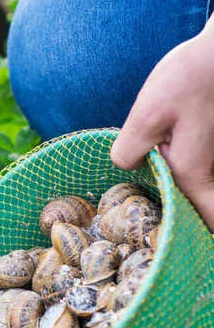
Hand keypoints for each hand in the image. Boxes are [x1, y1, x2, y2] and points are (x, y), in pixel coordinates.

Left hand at [111, 27, 213, 228]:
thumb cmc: (188, 78)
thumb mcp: (147, 115)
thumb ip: (131, 148)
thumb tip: (124, 167)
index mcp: (193, 173)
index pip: (204, 224)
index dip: (188, 241)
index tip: (165, 249)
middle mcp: (212, 171)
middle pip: (204, 211)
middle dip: (183, 221)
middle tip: (150, 231)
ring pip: (205, 191)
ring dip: (185, 198)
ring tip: (153, 201)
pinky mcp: (213, 143)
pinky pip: (203, 172)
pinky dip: (184, 178)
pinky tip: (161, 159)